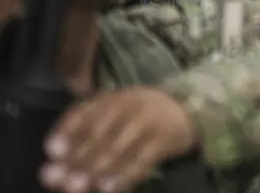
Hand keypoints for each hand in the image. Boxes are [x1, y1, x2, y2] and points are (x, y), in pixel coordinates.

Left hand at [40, 88, 197, 192]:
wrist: (185, 110)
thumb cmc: (138, 118)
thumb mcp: (113, 116)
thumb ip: (83, 139)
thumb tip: (50, 168)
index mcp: (110, 99)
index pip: (84, 112)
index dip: (67, 131)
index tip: (51, 152)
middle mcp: (128, 105)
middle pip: (98, 132)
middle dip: (78, 158)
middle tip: (63, 181)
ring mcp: (147, 121)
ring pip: (118, 147)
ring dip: (97, 169)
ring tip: (81, 187)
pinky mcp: (164, 139)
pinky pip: (141, 159)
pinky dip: (123, 175)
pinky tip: (108, 188)